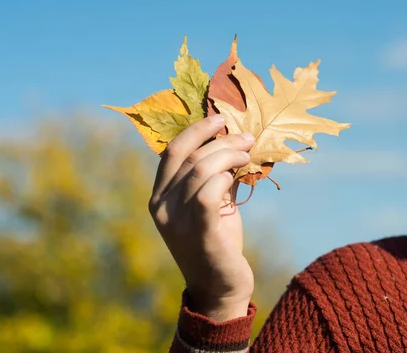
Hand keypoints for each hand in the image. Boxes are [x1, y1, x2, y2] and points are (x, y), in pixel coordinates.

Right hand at [148, 114, 254, 320]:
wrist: (219, 287)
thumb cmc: (217, 241)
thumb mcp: (211, 204)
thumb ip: (213, 176)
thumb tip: (230, 142)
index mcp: (159, 197)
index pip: (171, 152)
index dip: (196, 131)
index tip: (220, 118)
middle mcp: (161, 208)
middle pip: (190, 158)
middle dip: (222, 141)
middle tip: (247, 138)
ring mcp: (177, 222)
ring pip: (201, 171)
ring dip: (229, 155)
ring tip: (247, 152)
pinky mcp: (198, 233)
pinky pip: (208, 194)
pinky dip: (225, 176)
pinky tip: (238, 174)